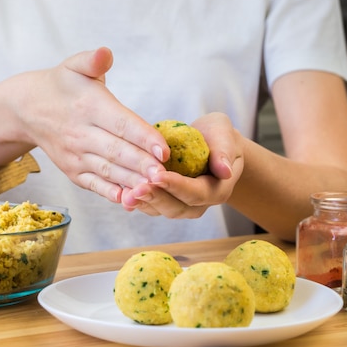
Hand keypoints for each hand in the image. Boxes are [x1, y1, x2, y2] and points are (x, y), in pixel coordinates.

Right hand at [0, 47, 168, 202]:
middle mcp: (81, 134)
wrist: (27, 108)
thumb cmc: (61, 85)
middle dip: (142, 165)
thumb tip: (105, 53)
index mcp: (88, 107)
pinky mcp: (74, 172)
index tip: (164, 149)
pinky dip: (113, 195)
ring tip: (156, 189)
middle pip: (117, 151)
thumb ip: (92, 60)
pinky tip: (132, 201)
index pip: (120, 124)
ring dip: (132, 182)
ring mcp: (76, 156)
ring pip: (109, 171)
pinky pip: (96, 185)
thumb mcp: (74, 66)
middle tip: (166, 176)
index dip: (143, 136)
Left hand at [120, 112, 243, 217]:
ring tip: (126, 194)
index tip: (158, 176)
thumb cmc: (218, 137)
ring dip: (143, 203)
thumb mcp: (224, 135)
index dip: (177, 186)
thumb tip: (225, 171)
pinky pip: (150, 206)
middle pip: (176, 208)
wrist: (210, 144)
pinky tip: (121, 193)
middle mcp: (199, 204)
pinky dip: (137, 201)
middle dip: (155, 198)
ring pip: (160, 210)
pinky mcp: (166, 202)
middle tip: (136, 188)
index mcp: (217, 190)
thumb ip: (224, 150)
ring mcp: (182, 206)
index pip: (197, 193)